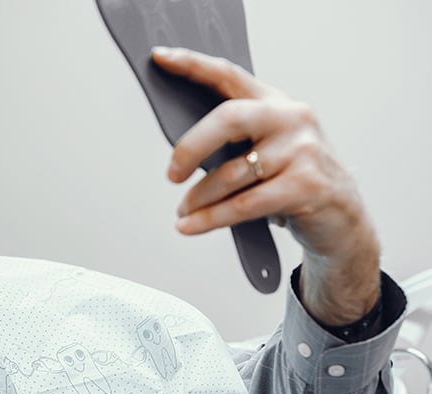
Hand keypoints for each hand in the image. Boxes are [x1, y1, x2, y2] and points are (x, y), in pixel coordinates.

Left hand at [153, 46, 379, 323]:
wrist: (343, 217)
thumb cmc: (294, 181)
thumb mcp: (267, 150)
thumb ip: (234, 141)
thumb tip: (180, 154)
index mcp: (275, 103)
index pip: (229, 75)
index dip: (193, 65)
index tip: (160, 58)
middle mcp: (291, 118)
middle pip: (229, 119)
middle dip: (191, 147)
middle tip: (172, 174)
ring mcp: (303, 150)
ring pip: (231, 173)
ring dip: (198, 198)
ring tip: (183, 212)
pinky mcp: (306, 186)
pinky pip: (243, 204)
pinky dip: (210, 218)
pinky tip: (190, 226)